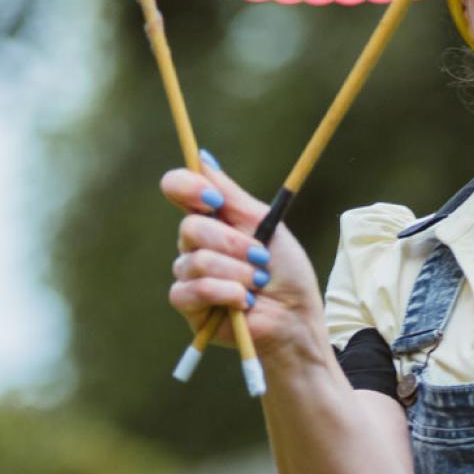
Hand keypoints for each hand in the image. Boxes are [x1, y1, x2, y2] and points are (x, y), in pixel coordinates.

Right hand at [159, 152, 324, 366]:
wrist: (296, 317)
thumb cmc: (286, 271)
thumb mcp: (264, 224)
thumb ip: (231, 195)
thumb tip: (203, 157)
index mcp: (213, 218)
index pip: (178, 188)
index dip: (187, 186)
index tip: (213, 199)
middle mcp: (195, 243)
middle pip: (190, 227)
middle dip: (233, 244)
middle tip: (261, 258)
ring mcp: (189, 273)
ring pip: (195, 261)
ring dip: (236, 273)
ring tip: (258, 284)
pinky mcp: (188, 305)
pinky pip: (191, 290)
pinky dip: (224, 293)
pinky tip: (243, 303)